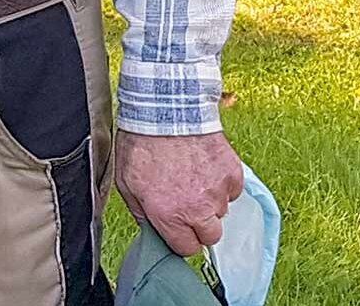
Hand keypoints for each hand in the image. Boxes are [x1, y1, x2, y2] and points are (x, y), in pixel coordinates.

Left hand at [112, 130, 242, 256]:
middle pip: (210, 236)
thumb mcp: (126, 181)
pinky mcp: (232, 173)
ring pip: (222, 211)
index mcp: (169, 215)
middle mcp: (197, 209)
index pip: (186, 249)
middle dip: (199, 225)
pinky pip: (232, 190)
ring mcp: (218, 191)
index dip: (181, 238)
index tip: (177, 227)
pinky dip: (222, 182)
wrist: (166, 109)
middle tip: (188, 205)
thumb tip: (150, 227)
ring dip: (211, 201)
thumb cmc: (142, 142)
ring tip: (194, 177)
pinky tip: (206, 166)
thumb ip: (141, 212)